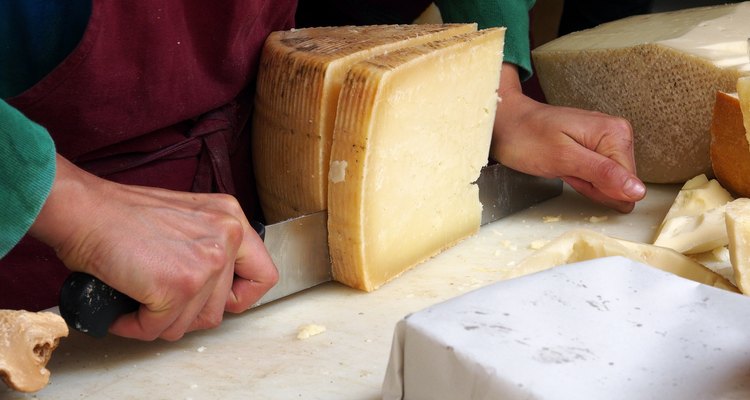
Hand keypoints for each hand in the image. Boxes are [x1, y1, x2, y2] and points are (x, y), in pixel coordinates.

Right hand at [30, 155, 277, 340]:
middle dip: (185, 313)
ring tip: (137, 299)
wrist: (84, 210)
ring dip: (161, 321)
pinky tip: (124, 308)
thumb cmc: (121, 215)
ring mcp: (207, 262)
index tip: (214, 299)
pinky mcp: (179, 286)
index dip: (238, 297)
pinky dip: (136, 326)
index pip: (263, 275)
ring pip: (192, 323)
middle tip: (158, 301)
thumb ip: (209, 247)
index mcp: (231, 218)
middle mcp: (227, 236)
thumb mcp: (187, 219)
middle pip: (221, 308)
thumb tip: (213, 292)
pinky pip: (160, 329)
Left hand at [491, 64, 645, 212]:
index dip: (599, 189)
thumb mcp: (564, 159)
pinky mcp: (596, 148)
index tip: (574, 175)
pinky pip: (597, 176)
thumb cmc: (527, 138)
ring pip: (608, 183)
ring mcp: (607, 141)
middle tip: (565, 170)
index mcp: (616, 134)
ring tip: (563, 165)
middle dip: (592, 186)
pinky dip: (579, 178)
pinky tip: (566, 166)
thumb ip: (603, 174)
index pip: (628, 183)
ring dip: (584, 183)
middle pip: (620, 184)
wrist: (506, 122)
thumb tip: (638, 191)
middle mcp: (618, 134)